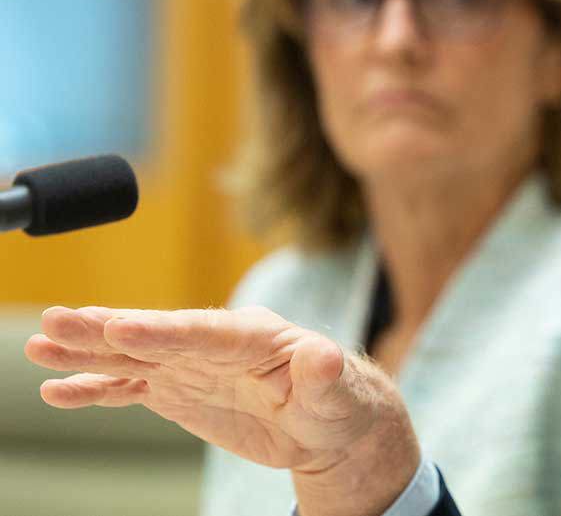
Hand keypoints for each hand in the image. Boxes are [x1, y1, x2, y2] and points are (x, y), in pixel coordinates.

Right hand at [25, 305, 419, 515]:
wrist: (327, 422)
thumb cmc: (339, 400)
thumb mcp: (338, 391)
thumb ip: (325, 373)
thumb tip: (323, 355)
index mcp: (253, 336)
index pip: (202, 330)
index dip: (161, 329)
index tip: (119, 325)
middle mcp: (213, 343)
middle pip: (154, 334)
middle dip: (105, 328)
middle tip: (55, 321)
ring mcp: (190, 365)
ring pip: (130, 354)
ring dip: (85, 350)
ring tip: (39, 344)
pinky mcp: (177, 388)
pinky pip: (129, 387)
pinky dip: (94, 388)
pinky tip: (57, 390)